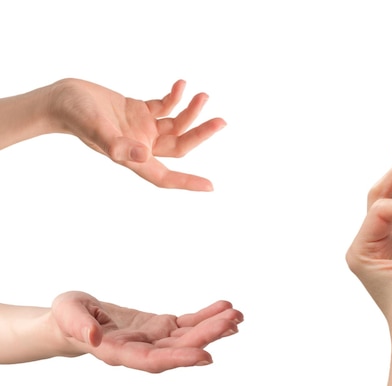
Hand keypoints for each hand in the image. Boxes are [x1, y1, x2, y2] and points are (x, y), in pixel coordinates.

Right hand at [48, 78, 224, 190]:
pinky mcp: (139, 112)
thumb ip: (116, 144)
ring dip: (190, 112)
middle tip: (221, 121)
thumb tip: (142, 156)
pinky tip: (181, 85)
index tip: (210, 186)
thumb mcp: (95, 128)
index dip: (187, 183)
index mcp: (133, 156)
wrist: (62, 98)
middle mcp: (141, 145)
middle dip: (200, 134)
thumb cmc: (75, 114)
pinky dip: (174, 98)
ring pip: (175, 125)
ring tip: (202, 95)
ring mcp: (141, 128)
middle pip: (179, 145)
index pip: (165, 176)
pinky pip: (164, 108)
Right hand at [51, 291, 242, 372]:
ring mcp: (154, 339)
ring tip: (237, 316)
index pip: (152, 361)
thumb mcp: (66, 313)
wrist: (74, 319)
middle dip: (206, 336)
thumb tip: (93, 337)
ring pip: (188, 337)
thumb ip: (78, 325)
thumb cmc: (66, 316)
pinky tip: (225, 309)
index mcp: (118, 352)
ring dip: (213, 328)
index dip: (179, 359)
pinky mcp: (161, 327)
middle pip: (178, 348)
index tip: (206, 356)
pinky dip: (207, 317)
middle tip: (232, 322)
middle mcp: (141, 350)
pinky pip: (188, 323)